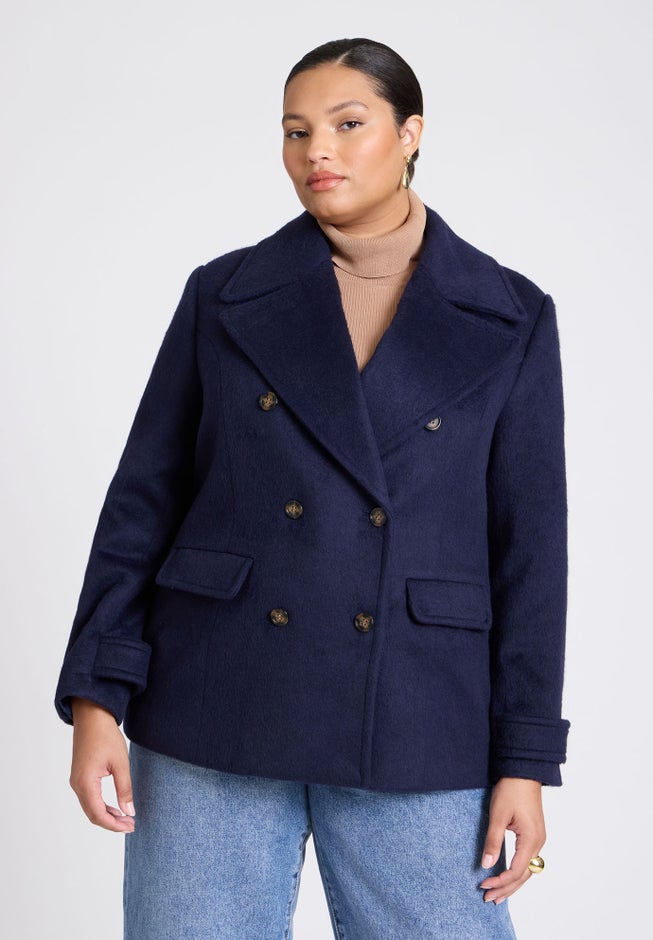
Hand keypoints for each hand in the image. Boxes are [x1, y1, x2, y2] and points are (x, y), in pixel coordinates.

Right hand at [69, 697, 135, 832]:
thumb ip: (124, 789)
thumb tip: (129, 811)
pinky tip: (115, 806)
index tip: (130, 826)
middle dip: (111, 823)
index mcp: (86, 782)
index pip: (98, 814)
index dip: (114, 824)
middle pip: (92, 814)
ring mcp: (76, 781)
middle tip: (131, 825)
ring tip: (126, 818)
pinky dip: (102, 806)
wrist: (92, 717)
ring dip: (107, 815)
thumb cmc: (106, 736)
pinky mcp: (79, 776)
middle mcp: (77, 785)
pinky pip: (89, 798)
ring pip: (90, 807)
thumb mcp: (120, 763)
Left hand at [479, 777, 544, 903]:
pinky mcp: (534, 834)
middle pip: (523, 875)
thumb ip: (493, 841)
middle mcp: (538, 843)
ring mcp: (538, 839)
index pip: (516, 871)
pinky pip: (527, 860)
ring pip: (526, 870)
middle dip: (506, 889)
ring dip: (512, 883)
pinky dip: (517, 872)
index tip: (483, 886)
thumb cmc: (511, 790)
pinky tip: (507, 876)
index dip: (500, 882)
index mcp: (531, 839)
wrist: (523, 771)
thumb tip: (486, 865)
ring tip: (497, 895)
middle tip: (488, 899)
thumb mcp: (498, 815)